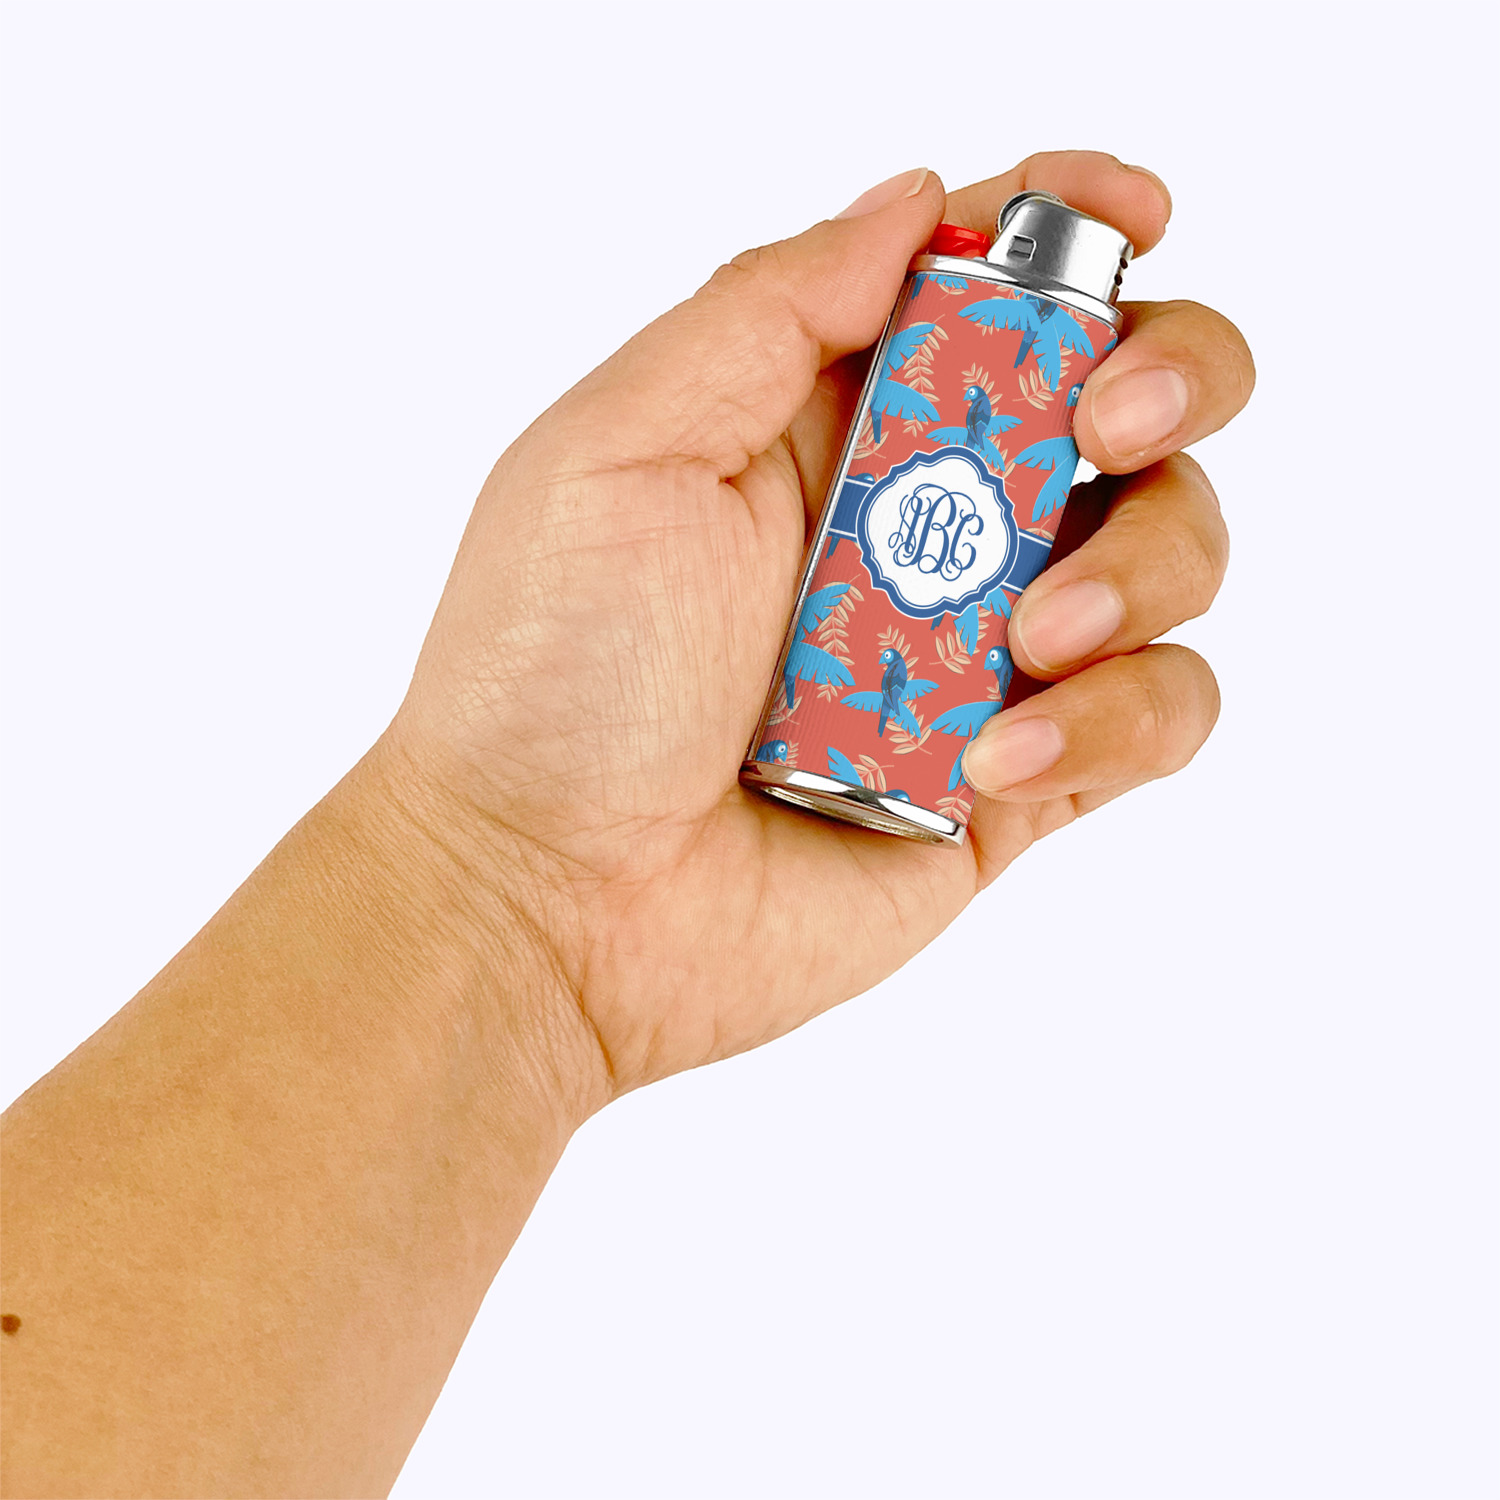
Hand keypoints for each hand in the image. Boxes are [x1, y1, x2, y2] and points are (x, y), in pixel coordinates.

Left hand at [382, 152, 1253, 1102]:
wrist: (549, 902)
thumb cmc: (548, 679)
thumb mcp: (619, 451)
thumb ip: (769, 312)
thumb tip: (917, 204)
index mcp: (829, 416)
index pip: (995, 285)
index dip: (1080, 226)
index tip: (1134, 214)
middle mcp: (924, 519)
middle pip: (1132, 396)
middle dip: (1169, 378)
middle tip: (1108, 425)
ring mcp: (980, 648)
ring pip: (1170, 549)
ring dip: (1138, 570)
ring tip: (1027, 641)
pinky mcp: (1019, 774)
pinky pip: (1156, 713)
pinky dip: (1116, 721)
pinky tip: (995, 760)